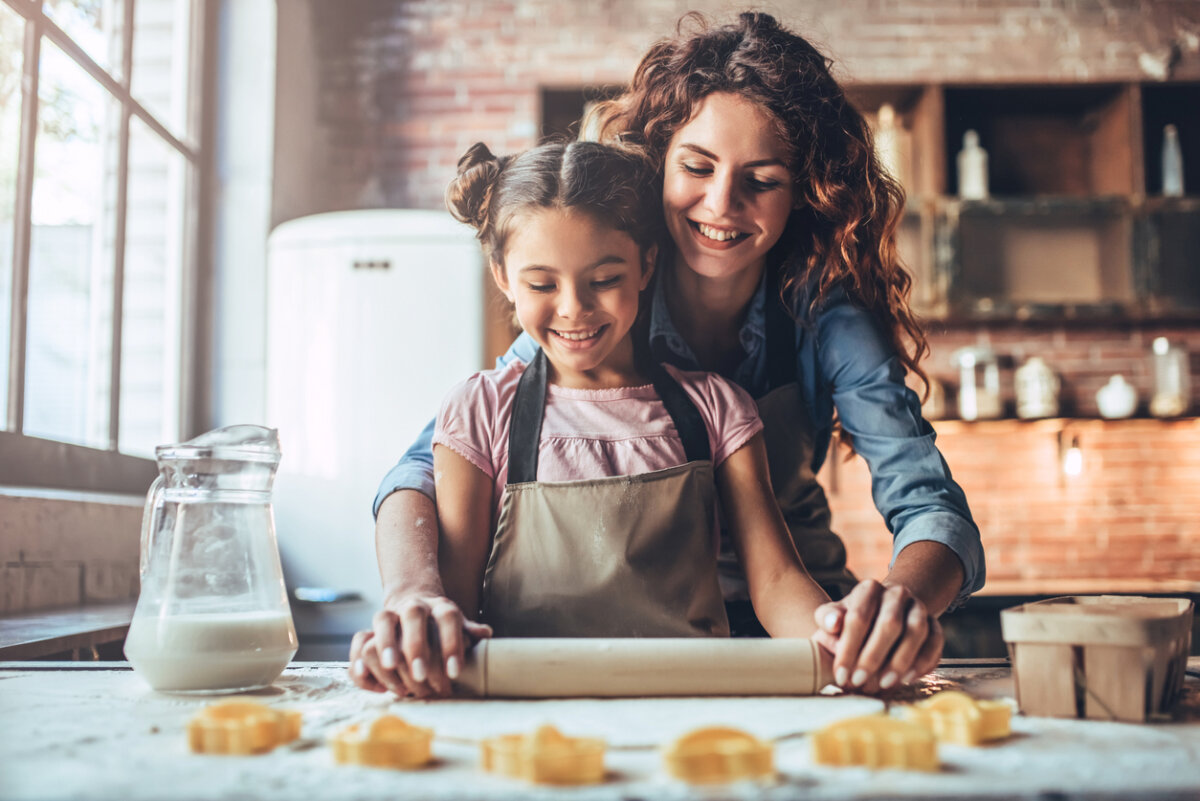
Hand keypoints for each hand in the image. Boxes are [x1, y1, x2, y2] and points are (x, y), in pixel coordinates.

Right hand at [348, 590, 491, 697]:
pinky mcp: (369, 631)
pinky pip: (358, 642)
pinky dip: (361, 664)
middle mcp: (413, 606)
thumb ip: (469, 632)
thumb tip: (485, 633)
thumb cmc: (441, 626)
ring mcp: (389, 616)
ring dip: (386, 649)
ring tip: (395, 682)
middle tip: (420, 677)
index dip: (451, 643)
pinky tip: (375, 687)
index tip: (454, 672)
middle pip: (413, 615)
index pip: (448, 617)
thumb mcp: (459, 627)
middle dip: (416, 647)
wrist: (413, 606)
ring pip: (381, 621)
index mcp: (440, 606)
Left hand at [811, 579, 942, 693]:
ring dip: (901, 661)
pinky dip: (924, 661)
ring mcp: (918, 607)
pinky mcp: (935, 623)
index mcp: (869, 588)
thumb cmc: (854, 618)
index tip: (841, 674)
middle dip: (873, 656)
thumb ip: (827, 618)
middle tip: (860, 682)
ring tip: (884, 683)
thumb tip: (832, 624)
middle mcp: (897, 594)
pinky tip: (908, 678)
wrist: (885, 609)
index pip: (858, 617)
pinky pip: (936, 642)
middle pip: (890, 623)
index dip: (849, 648)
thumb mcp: (835, 615)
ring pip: (916, 631)